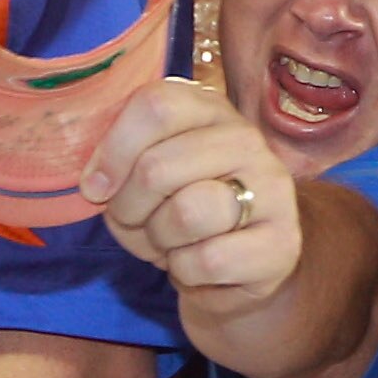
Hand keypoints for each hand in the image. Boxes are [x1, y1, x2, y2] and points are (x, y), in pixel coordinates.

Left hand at [82, 76, 299, 349]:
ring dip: (159, 240)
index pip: (156, 106)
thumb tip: (97, 183)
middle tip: (134, 222)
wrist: (238, 266)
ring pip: (186, 213)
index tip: (97, 186)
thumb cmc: (180, 209)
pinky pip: (206, 260)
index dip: (113, 150)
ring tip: (168, 242)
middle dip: (128, 208)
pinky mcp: (280, 243)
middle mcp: (247, 140)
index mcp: (209, 109)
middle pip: (158, 167)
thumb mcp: (147, 173)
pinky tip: (195, 266)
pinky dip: (184, 272)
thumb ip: (120, 159)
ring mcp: (272, 190)